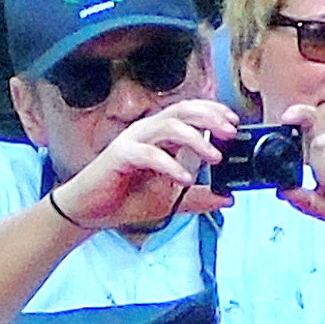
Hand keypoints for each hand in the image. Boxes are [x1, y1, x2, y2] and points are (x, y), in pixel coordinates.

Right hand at [58, 94, 231, 234]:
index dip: (213, 112)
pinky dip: (169, 163)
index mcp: (160, 136)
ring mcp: (133, 141)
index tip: (234, 124)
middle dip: (210, 117)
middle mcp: (147, 132)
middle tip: (230, 132)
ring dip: (196, 138)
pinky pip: (148, 153)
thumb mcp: (170, 201)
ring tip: (214, 156)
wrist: (90, 213)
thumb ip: (198, 198)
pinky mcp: (120, 155)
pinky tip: (184, 177)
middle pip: (183, 111)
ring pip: (168, 125)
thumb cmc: (125, 199)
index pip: (190, 112)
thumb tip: (227, 199)